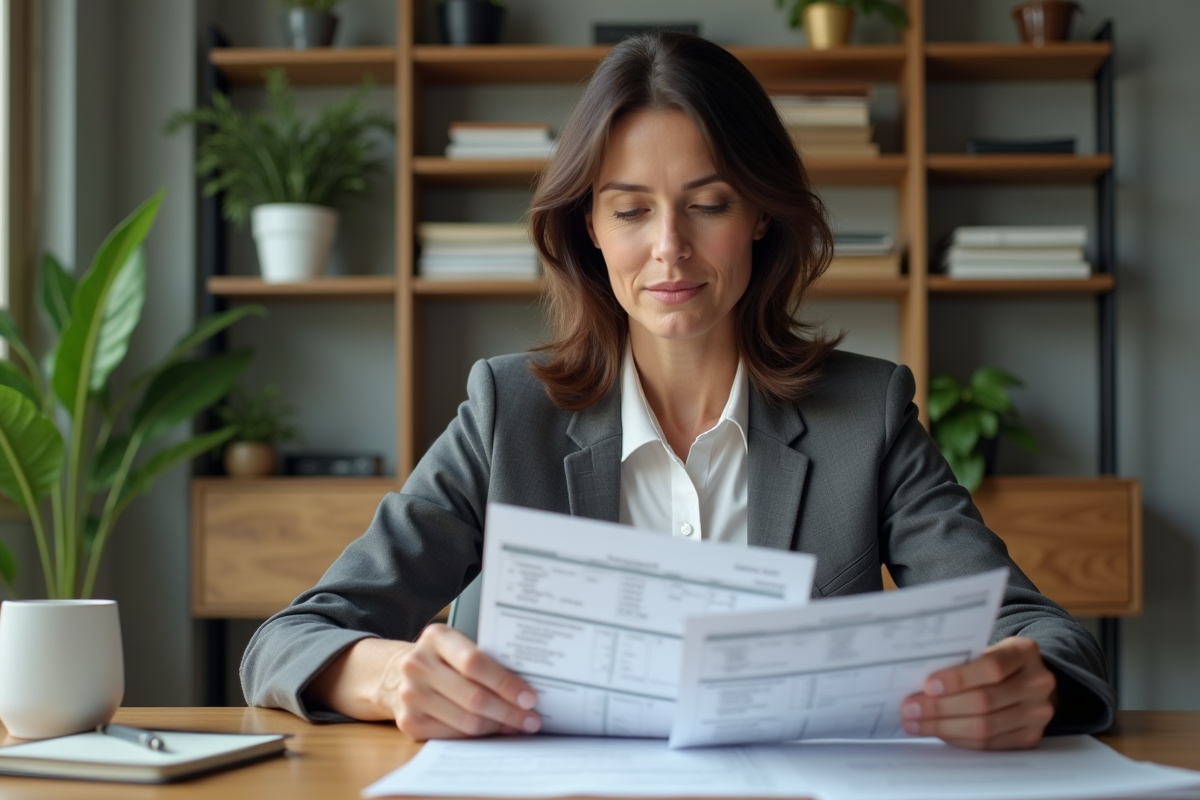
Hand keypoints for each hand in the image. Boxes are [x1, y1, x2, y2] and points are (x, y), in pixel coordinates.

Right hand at [309, 624, 540, 739]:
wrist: (395, 674)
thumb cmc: (441, 658)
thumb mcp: (457, 644)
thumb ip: (484, 658)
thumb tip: (526, 687)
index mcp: (436, 637)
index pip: (475, 663)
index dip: (505, 683)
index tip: (530, 697)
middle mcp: (418, 664)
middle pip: (473, 697)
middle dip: (508, 711)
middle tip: (531, 719)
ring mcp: (410, 695)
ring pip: (466, 721)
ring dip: (497, 726)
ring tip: (518, 726)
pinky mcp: (408, 722)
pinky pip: (453, 735)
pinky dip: (478, 735)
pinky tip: (493, 730)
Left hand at [900, 636, 1055, 749]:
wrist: (1029, 680)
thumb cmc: (996, 662)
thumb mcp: (985, 650)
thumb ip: (960, 661)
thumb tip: (916, 679)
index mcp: (1024, 652)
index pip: (992, 666)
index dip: (958, 678)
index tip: (927, 685)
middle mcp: (1038, 683)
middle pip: (985, 701)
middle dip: (941, 708)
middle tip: (910, 709)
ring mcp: (1038, 713)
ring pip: (985, 727)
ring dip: (944, 727)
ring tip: (916, 724)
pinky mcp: (1031, 737)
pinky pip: (990, 744)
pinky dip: (959, 740)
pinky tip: (938, 733)